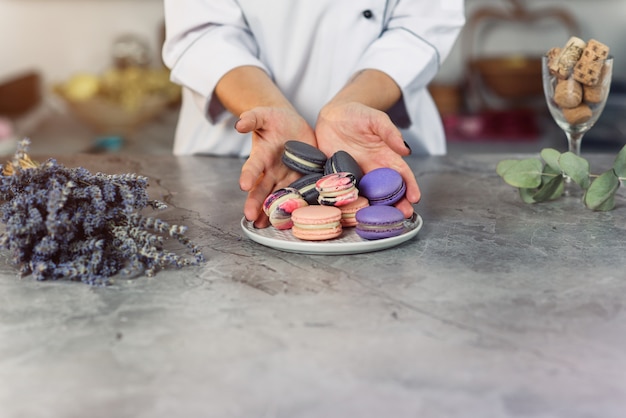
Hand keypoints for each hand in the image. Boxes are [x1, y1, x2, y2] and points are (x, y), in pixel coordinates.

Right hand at [236, 106, 315, 227]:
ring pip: (277, 197)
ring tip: (267, 226)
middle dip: (256, 203)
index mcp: (261, 157)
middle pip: (261, 190)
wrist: (293, 125)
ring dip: (271, 211)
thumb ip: (251, 118)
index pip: (252, 168)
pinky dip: (297, 205)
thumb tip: (239, 124)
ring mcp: (286, 178)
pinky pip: (299, 194)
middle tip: (251, 217)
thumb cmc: (275, 120)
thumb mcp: (263, 115)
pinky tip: (295, 219)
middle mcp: (271, 172)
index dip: (247, 176)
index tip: (243, 185)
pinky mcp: (302, 179)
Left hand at [315, 101, 419, 217]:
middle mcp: (373, 170)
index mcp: (385, 157)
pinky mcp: (340, 178)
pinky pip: (346, 192)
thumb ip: (389, 132)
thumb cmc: (356, 114)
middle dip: (397, 204)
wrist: (332, 116)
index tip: (415, 198)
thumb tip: (405, 149)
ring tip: (379, 220)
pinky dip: (351, 203)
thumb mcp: (375, 119)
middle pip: (388, 191)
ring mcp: (357, 175)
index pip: (402, 175)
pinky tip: (353, 213)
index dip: (410, 186)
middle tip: (402, 216)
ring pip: (369, 196)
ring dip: (375, 209)